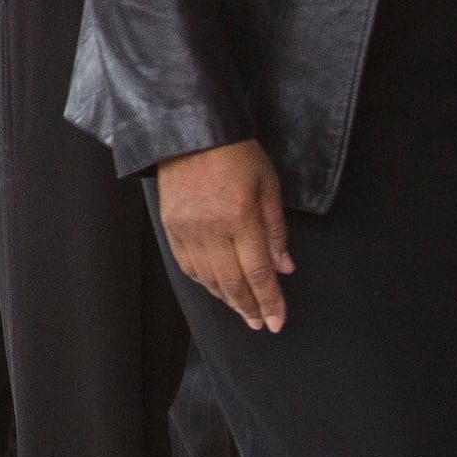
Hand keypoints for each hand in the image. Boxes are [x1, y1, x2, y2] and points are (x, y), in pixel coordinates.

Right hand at [154, 139, 291, 331]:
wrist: (191, 131)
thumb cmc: (236, 153)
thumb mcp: (268, 184)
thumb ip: (276, 229)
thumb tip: (284, 266)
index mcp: (241, 218)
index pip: (259, 273)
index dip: (270, 301)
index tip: (277, 321)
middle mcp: (212, 230)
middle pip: (233, 283)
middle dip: (250, 308)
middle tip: (261, 324)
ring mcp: (188, 230)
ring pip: (208, 279)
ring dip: (228, 300)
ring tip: (243, 310)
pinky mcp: (172, 227)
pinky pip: (187, 266)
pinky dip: (203, 282)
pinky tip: (216, 289)